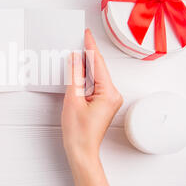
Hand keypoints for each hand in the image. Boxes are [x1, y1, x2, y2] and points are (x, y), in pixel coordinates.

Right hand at [61, 29, 122, 185]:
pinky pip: (96, 84)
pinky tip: (79, 71)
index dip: (91, 47)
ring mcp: (110, 99)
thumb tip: (75, 58)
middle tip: (79, 40)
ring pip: (97, 76)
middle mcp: (113, 95)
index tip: (87, 34)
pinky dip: (86, 77)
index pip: (98, 63)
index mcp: (108, 92)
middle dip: (88, 55)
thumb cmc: (78, 133)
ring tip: (76, 55)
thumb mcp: (72, 99)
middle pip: (99, 68)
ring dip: (86, 66)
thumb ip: (74, 76)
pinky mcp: (104, 103)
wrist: (81, 151)